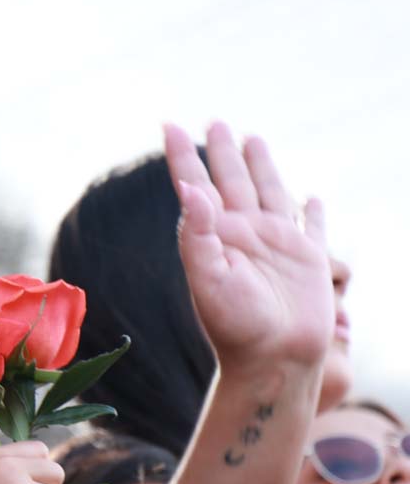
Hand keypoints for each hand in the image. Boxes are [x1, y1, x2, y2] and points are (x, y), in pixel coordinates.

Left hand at [164, 122, 333, 371]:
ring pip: (270, 191)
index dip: (182, 155)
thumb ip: (197, 233)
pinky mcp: (309, 260)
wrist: (272, 362)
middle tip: (215, 121)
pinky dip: (314, 211)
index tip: (168, 124)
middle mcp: (243, 233)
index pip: (195, 184)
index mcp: (215, 234)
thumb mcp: (208, 278)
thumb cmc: (235, 326)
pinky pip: (314, 227)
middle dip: (222, 150)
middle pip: (232, 179)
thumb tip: (188, 187)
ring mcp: (277, 244)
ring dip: (261, 165)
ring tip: (253, 138)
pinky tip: (312, 197)